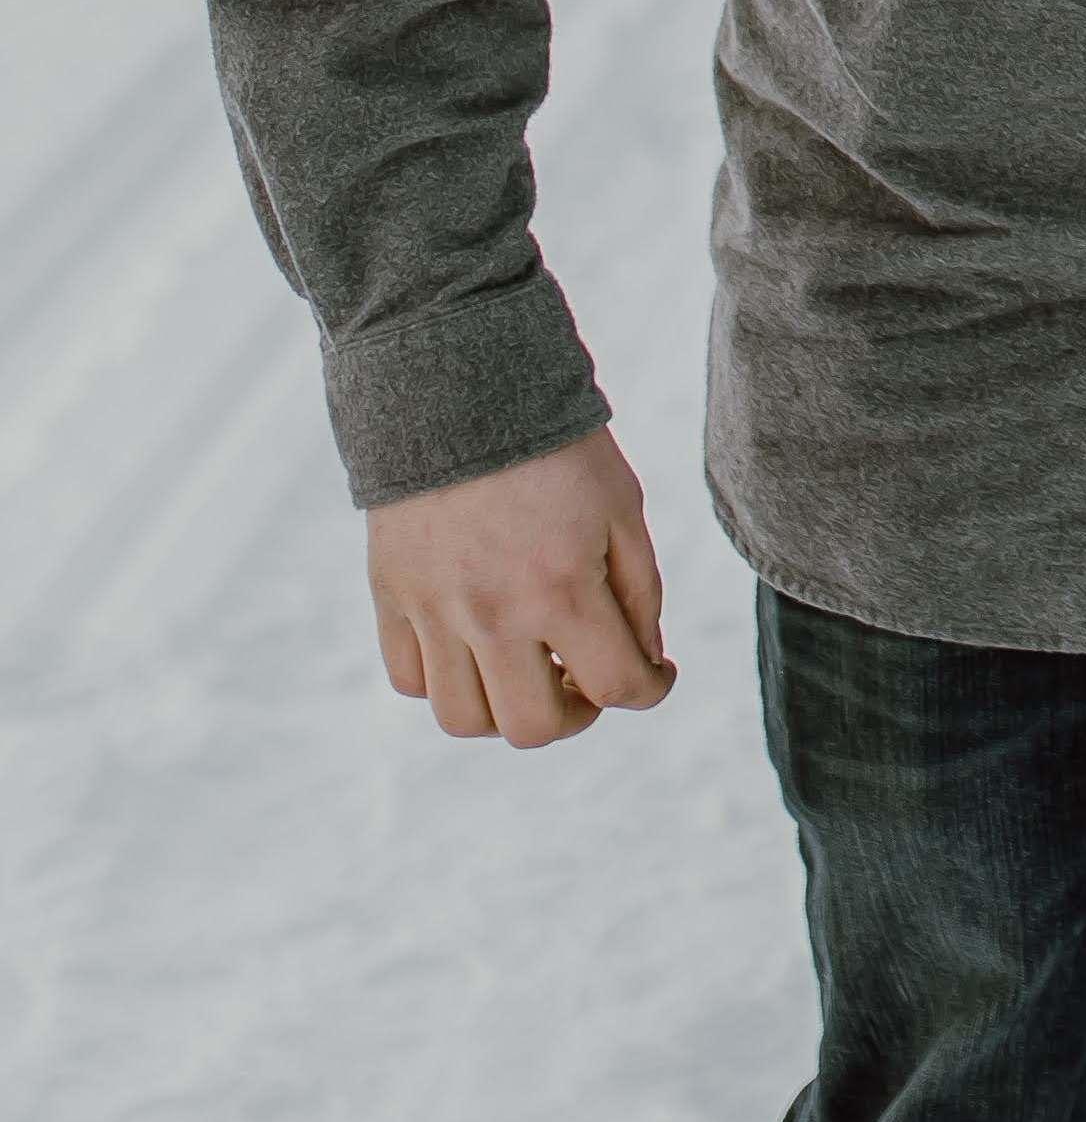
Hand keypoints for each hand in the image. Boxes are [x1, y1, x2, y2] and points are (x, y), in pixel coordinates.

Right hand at [366, 427, 674, 748]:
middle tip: (587, 680)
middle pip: (534, 729)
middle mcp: (493, 614)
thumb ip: (640, 593)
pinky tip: (478, 649)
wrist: (459, 392)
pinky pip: (409, 679)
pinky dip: (445, 682)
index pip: (617, 687)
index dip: (651, 690)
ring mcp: (434, 612)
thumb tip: (643, 660)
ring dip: (506, 711)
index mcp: (563, 589)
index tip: (657, 674)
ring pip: (463, 719)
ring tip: (531, 671)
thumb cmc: (556, 449)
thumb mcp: (623, 509)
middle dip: (577, 714)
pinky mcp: (392, 597)